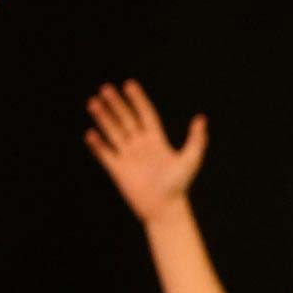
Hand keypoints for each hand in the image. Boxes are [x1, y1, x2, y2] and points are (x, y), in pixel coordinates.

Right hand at [85, 80, 206, 220]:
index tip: (129, 84)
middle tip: (105, 88)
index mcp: (157, 140)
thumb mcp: (190, 159)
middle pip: (126, 120)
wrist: (164, 208)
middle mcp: (140, 145)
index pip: (145, 115)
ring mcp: (128, 156)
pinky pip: (105, 153)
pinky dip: (97, 144)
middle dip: (116, 104)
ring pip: (113, 132)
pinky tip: (91, 133)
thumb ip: (196, 139)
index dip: (138, 100)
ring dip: (103, 118)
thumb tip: (201, 118)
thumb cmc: (179, 185)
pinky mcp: (117, 169)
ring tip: (93, 103)